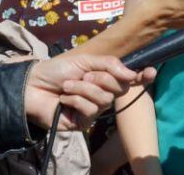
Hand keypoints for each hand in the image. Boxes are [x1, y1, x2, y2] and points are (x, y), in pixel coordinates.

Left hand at [25, 54, 155, 130]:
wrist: (32, 85)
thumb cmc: (58, 71)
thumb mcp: (86, 61)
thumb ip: (110, 65)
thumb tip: (132, 75)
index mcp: (106, 77)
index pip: (130, 79)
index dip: (143, 76)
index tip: (151, 71)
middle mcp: (104, 93)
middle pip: (119, 88)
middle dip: (101, 78)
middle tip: (83, 75)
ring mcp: (95, 108)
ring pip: (105, 99)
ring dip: (84, 89)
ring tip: (67, 87)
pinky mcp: (83, 121)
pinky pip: (91, 110)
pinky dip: (76, 100)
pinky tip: (64, 100)